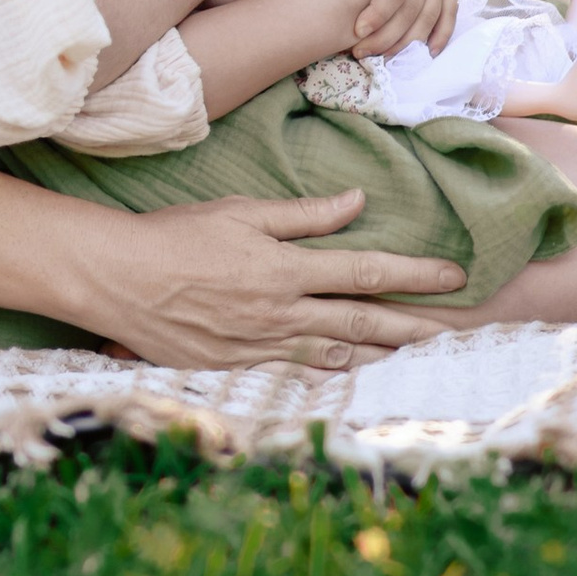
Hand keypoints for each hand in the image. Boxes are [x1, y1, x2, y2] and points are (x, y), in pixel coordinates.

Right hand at [80, 191, 465, 369]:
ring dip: (386, 355)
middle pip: (366, 323)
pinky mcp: (240, 367)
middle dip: (418, 326)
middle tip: (461, 330)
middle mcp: (282, 314)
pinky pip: (301, 373)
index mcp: (284, 269)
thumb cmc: (173, 236)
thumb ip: (300, 214)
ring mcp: (262, 346)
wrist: (115, 279)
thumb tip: (356, 202)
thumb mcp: (238, 213)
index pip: (366, 273)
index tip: (456, 275)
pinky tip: (355, 370)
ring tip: (421, 354)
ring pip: (340, 355)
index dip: (416, 275)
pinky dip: (337, 371)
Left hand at [306, 0, 458, 56]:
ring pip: (430, 17)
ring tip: (381, 57)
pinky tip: (427, 53)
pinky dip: (441, 35)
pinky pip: (450, 13)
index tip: (357, 31)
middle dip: (387, 36)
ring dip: (408, 41)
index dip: (378, 13)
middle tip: (360, 53)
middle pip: (411, 10)